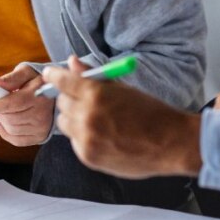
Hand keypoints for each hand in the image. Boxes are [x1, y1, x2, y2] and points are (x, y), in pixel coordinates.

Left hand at [0, 64, 53, 145]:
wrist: (57, 94)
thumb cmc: (37, 81)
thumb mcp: (27, 72)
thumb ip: (12, 78)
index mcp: (40, 96)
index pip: (13, 104)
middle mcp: (43, 114)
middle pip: (10, 118)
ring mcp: (42, 128)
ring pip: (12, 130)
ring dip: (0, 120)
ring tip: (0, 110)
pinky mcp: (40, 137)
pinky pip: (17, 141)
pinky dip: (5, 133)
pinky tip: (1, 123)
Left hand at [45, 56, 202, 178]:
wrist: (170, 142)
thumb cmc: (149, 111)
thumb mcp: (122, 88)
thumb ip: (93, 76)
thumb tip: (72, 62)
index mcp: (96, 94)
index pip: (62, 81)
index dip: (54, 76)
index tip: (49, 74)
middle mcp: (87, 116)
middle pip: (61, 103)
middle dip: (69, 98)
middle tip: (82, 98)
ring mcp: (87, 139)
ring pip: (64, 124)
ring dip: (73, 118)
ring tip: (94, 118)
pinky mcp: (89, 157)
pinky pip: (75, 142)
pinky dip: (82, 137)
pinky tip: (101, 135)